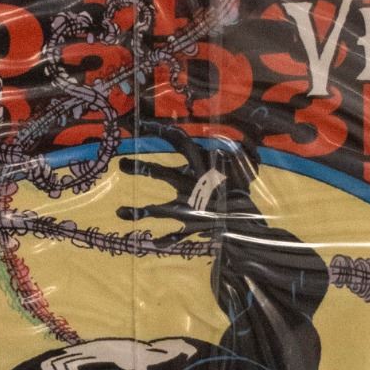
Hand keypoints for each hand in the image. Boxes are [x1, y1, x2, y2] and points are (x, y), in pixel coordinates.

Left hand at [116, 124, 255, 245]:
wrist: (251, 225)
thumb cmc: (243, 194)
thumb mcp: (239, 171)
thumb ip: (226, 159)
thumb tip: (219, 148)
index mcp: (204, 168)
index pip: (182, 144)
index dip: (163, 133)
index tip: (145, 126)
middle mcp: (193, 186)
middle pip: (161, 174)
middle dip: (141, 168)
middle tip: (121, 164)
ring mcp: (190, 209)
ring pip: (158, 210)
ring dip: (138, 211)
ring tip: (118, 212)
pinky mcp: (191, 228)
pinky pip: (173, 237)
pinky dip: (161, 241)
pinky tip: (145, 243)